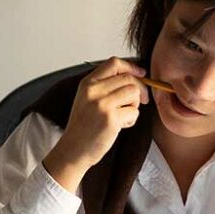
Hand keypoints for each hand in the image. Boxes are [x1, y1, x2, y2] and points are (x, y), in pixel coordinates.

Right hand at [43, 57, 148, 192]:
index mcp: (88, 83)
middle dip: (139, 89)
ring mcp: (102, 104)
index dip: (132, 67)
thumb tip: (134, 76)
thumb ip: (105, 86)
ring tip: (124, 115)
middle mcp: (94, 90)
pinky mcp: (111, 119)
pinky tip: (121, 126)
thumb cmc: (83, 127)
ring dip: (135, 105)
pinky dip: (132, 119)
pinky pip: (134, 112)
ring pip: (134, 92)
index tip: (141, 74)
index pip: (114, 63)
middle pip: (128, 78)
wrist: (73, 150)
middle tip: (140, 101)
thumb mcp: (87, 99)